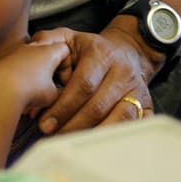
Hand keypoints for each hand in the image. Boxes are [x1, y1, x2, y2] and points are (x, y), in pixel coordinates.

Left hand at [0, 38, 70, 118]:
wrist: (0, 91)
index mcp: (48, 51)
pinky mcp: (5, 61)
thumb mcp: (54, 95)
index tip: (64, 81)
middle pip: (48, 56)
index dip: (68, 66)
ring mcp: (17, 52)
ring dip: (36, 79)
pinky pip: (19, 69)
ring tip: (35, 98)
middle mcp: (32, 47)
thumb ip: (60, 91)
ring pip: (32, 64)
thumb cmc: (28, 89)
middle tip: (51, 89)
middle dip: (51, 72)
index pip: (65, 49)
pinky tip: (23, 96)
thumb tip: (59, 95)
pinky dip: (23, 80)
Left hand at [31, 26, 154, 134]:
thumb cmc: (91, 48)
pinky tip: (92, 143)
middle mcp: (121, 71)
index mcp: (101, 53)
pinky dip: (112, 137)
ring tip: (68, 140)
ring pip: (117, 119)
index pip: (83, 84)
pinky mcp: (147, 105)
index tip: (45, 121)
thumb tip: (33, 50)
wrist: (127, 51)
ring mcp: (136, 89)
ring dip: (91, 133)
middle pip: (97, 105)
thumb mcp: (69, 37)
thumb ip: (48, 40)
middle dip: (72, 123)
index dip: (64, 105)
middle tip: (51, 134)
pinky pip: (131, 127)